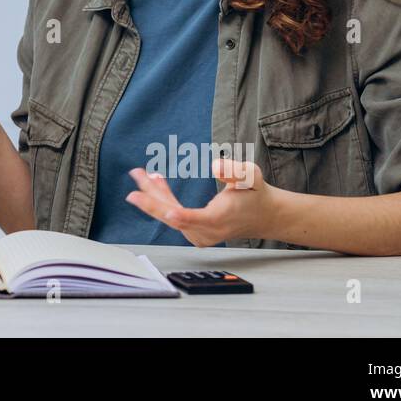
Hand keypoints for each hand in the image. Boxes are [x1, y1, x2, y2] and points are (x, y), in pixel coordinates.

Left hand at [125, 159, 277, 246]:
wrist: (263, 216)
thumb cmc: (255, 193)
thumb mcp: (251, 176)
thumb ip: (235, 171)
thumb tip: (215, 165)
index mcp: (219, 220)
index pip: (195, 219)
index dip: (180, 216)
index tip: (168, 211)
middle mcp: (207, 232)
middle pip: (173, 216)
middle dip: (151, 197)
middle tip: (136, 176)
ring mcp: (200, 236)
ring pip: (170, 215)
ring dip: (154, 195)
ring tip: (141, 174)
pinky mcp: (195, 234)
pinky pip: (174, 217)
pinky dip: (163, 200)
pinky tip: (156, 183)